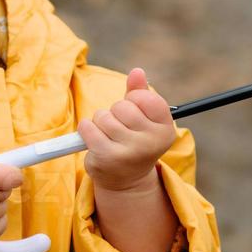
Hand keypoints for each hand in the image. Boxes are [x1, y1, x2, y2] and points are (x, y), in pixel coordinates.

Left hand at [81, 68, 176, 192]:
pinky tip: (95, 141)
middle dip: (114, 112)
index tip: (135, 114)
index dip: (134, 100)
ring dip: (100, 122)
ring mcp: (129, 151)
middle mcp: (151, 142)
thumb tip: (137, 71)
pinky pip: (87, 127)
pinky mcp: (106, 157)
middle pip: (122, 106)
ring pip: (103, 116)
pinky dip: (86, 129)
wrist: (126, 181)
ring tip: (108, 136)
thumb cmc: (135, 141)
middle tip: (119, 128)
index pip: (145, 97)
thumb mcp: (144, 118)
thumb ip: (140, 93)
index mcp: (165, 129)